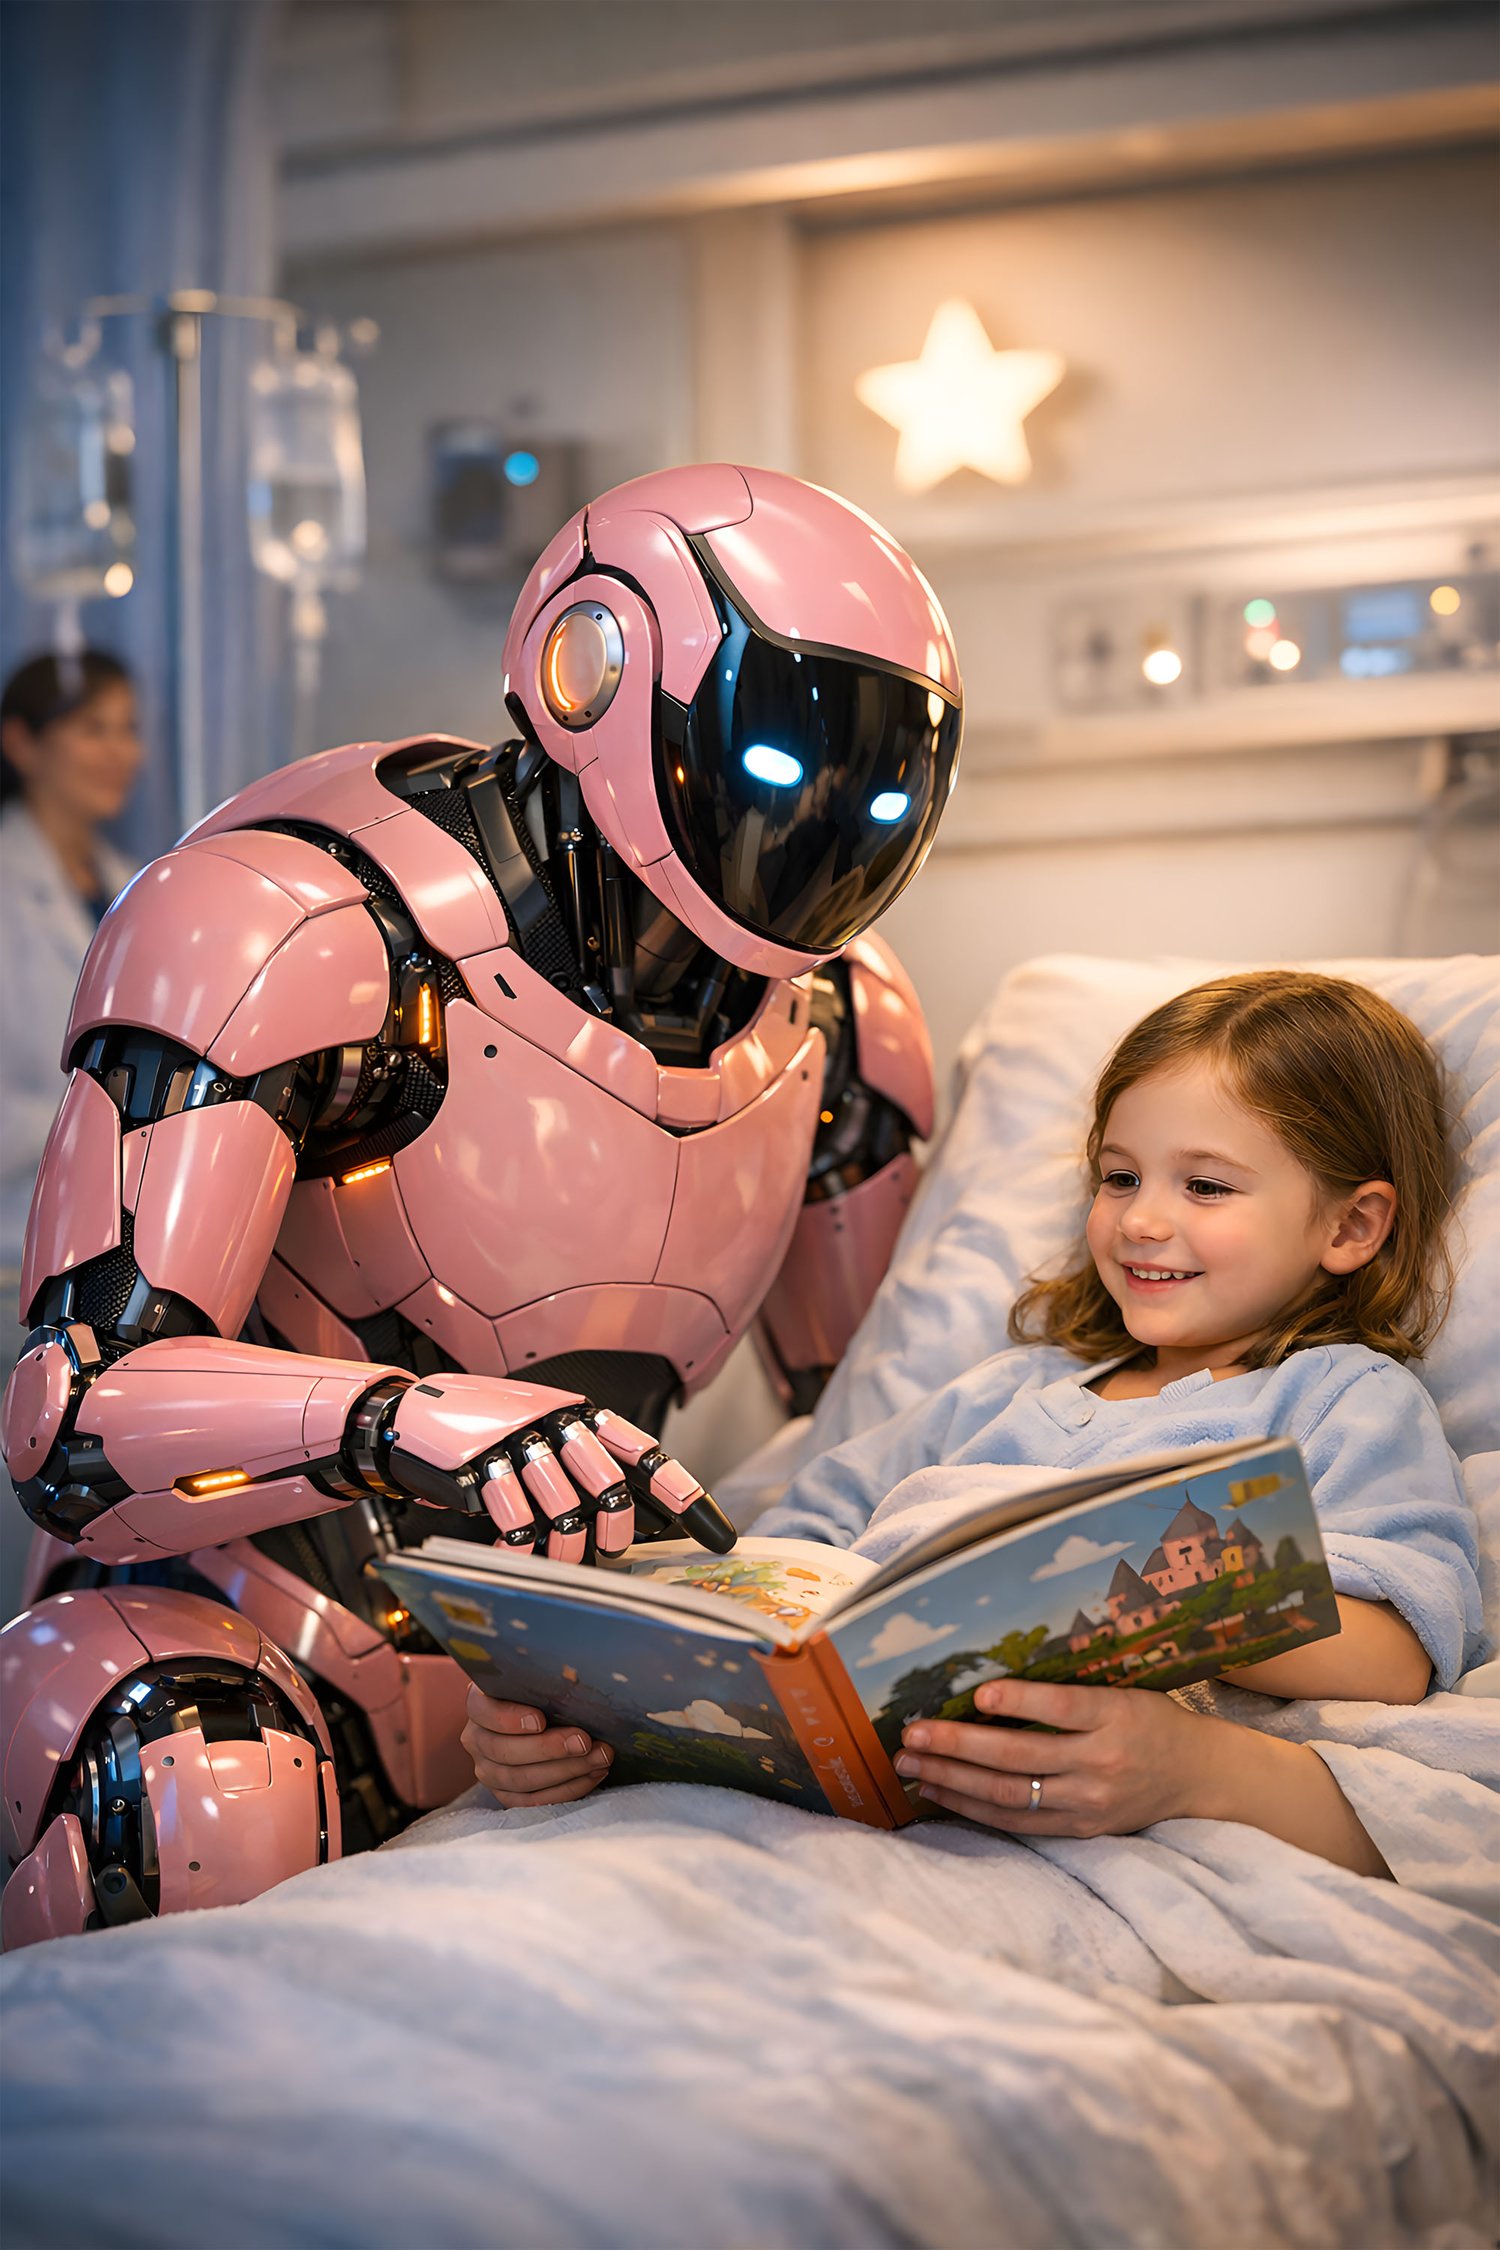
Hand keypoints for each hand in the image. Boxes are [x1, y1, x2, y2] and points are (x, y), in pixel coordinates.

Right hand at [363, 1375, 736, 1563]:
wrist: (404, 1418)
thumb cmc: (481, 1436)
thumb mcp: (537, 1433)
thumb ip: (581, 1462)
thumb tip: (637, 1514)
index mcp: (575, 1411)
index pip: (642, 1451)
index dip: (682, 1491)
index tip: (718, 1533)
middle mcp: (552, 1420)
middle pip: (608, 1485)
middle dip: (615, 1533)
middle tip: (607, 1557)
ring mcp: (515, 1441)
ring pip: (565, 1510)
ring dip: (562, 1550)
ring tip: (551, 1562)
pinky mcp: (479, 1467)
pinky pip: (516, 1520)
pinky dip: (520, 1549)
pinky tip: (512, 1553)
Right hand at [461, 1683, 613, 1807]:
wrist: (539, 1716)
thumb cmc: (543, 1691)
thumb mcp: (540, 1679)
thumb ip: (548, 1680)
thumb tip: (575, 1681)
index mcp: (479, 1704)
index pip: (484, 1711)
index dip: (509, 1718)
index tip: (541, 1720)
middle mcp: (476, 1739)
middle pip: (504, 1751)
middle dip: (549, 1749)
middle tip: (584, 1742)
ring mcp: (488, 1771)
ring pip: (520, 1780)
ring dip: (566, 1771)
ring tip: (600, 1758)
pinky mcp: (506, 1795)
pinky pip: (532, 1801)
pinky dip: (566, 1790)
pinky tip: (592, 1775)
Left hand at [894, 1677, 1216, 1837]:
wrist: (1197, 1773)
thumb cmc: (1149, 1718)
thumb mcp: (1122, 1690)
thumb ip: (1071, 1691)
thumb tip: (994, 1682)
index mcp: (1115, 1715)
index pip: (1062, 1707)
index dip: (1020, 1701)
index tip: (978, 1693)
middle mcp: (1102, 1761)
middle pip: (1021, 1756)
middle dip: (959, 1745)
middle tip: (912, 1734)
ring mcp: (1091, 1800)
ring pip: (1012, 1793)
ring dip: (955, 1779)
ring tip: (912, 1765)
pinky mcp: (1083, 1827)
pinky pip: (1020, 1822)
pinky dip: (976, 1809)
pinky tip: (942, 1792)